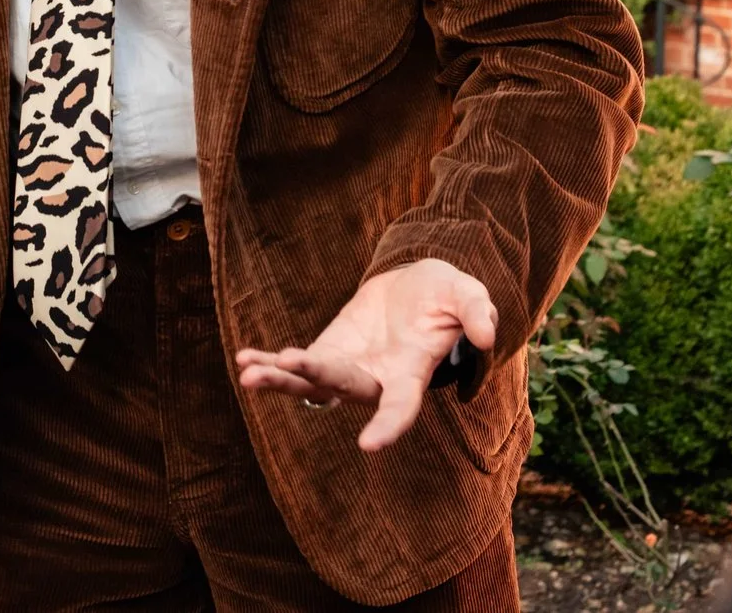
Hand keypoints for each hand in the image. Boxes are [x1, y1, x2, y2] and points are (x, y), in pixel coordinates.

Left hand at [234, 259, 497, 452]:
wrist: (415, 287)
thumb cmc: (444, 297)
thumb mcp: (467, 294)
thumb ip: (477, 313)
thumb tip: (487, 336)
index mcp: (410, 375)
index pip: (400, 408)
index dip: (388, 426)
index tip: (370, 445)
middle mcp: (375, 381)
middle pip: (342, 388)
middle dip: (313, 376)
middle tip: (284, 365)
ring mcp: (347, 368)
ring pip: (311, 384)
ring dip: (280, 378)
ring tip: (248, 373)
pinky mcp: (327, 351)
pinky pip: (295, 365)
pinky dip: (270, 362)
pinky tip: (243, 360)